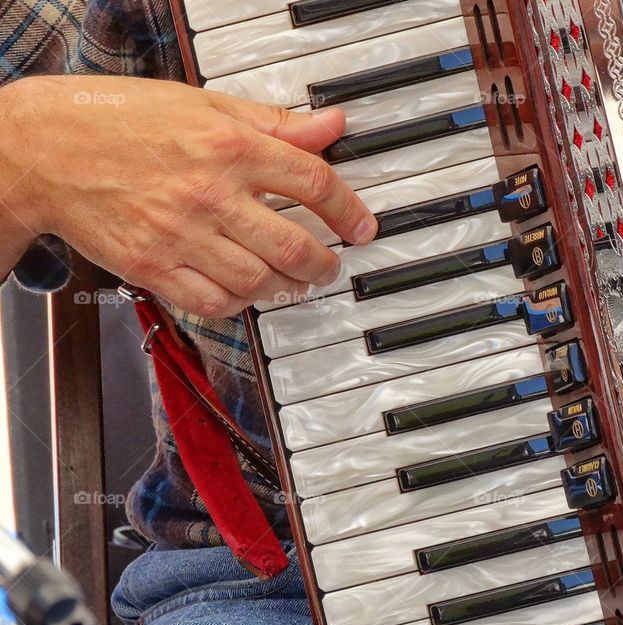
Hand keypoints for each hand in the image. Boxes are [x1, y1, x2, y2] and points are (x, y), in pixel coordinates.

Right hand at [0, 75, 376, 316]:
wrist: (43, 149)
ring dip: (286, 287)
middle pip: (294, 246)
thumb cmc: (120, 121)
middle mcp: (210, 194)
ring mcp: (180, 236)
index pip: (313, 182)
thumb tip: (331, 125)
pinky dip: (239, 304)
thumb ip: (274, 123)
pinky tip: (245, 292)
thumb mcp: (203, 105)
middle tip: (329, 264)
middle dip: (324, 263)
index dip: (349, 209)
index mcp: (228, 146)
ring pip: (259, 282)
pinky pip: (214, 303)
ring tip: (292, 280)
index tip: (362, 226)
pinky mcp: (152, 267)